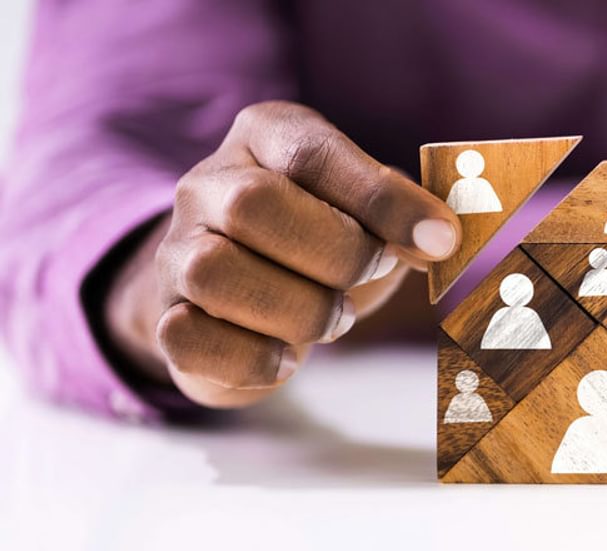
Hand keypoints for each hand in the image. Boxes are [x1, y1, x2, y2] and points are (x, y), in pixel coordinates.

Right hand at [106, 101, 459, 407]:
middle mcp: (207, 184)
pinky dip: (252, 357)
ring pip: (214, 271)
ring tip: (332, 318)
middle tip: (369, 274)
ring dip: (296, 308)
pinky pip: (187, 336)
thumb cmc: (324, 244)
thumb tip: (442, 238)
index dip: (383, 200)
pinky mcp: (164, 318)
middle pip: (253, 205)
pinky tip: (287, 358)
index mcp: (265, 136)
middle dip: (334, 253)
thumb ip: (408, 215)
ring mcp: (174, 251)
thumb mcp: (369, 213)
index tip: (440, 241)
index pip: (314, 154)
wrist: (243, 301)